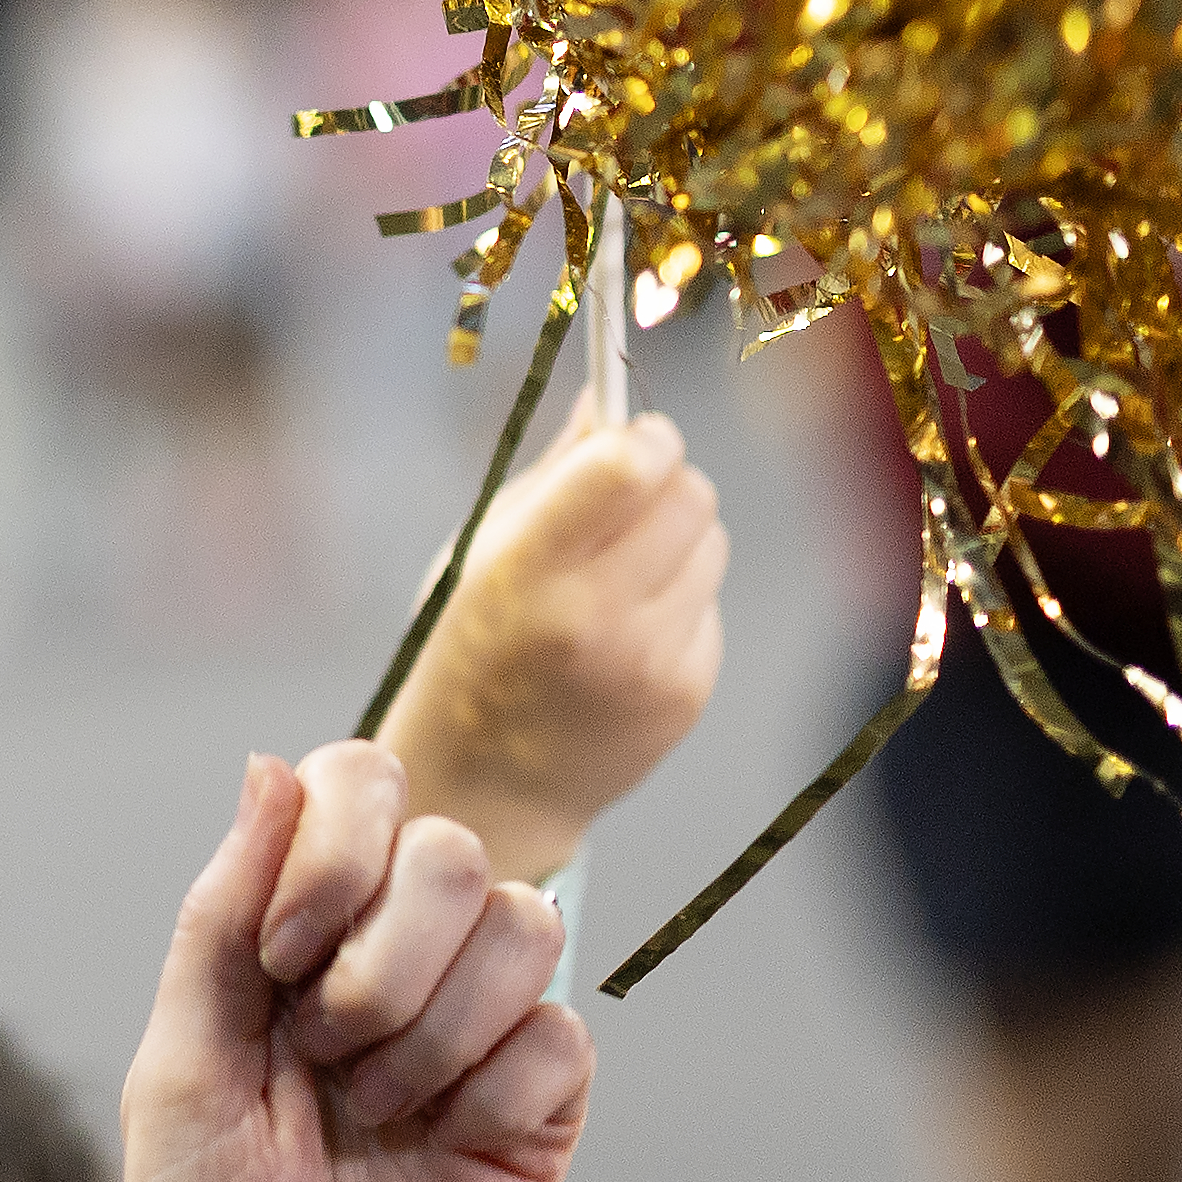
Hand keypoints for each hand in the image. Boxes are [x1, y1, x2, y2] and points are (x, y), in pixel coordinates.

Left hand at [89, 741, 593, 1181]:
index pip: (360, 783)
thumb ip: (225, 914)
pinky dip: (498, 1091)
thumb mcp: (179, 1069)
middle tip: (324, 1059)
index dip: (337, 850)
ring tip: (378, 1116)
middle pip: (452, 848)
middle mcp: (388, 964)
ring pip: (526, 924)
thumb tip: (272, 764)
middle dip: (381, 958)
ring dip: (438, 1026)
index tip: (279, 963)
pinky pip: (564, 1037)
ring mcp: (470, 1038)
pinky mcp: (537, 1118)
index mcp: (293, 932)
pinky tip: (446, 1152)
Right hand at [376, 410, 726, 882]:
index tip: (636, 437)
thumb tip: (609, 395)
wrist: (485, 786)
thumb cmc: (469, 646)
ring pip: (712, 543)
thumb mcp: (478, 552)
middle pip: (691, 493)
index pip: (629, 465)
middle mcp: (596, 617)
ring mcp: (650, 661)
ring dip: (677, 539)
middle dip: (667, 479)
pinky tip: (627, 633)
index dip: (645, 435)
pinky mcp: (687, 692)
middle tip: (631, 496)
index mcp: (528, 570)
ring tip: (620, 576)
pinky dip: (679, 600)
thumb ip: (552, 474)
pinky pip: (709, 604)